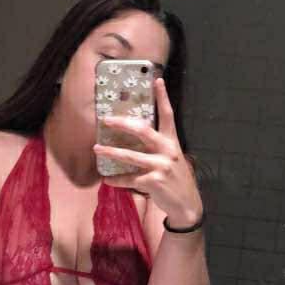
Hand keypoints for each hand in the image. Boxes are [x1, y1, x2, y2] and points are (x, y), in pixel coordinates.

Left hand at [93, 77, 202, 227]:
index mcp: (172, 142)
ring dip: (111, 152)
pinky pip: (129, 178)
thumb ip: (158, 147)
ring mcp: (161, 166)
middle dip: (123, 124)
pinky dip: (116, 179)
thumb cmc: (175, 179)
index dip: (162, 97)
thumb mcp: (172, 159)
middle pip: (143, 130)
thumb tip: (135, 137)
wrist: (187, 205)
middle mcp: (168, 151)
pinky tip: (106, 179)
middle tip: (107, 120)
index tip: (157, 80)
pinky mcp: (153, 182)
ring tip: (97, 148)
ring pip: (130, 156)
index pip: (168, 115)